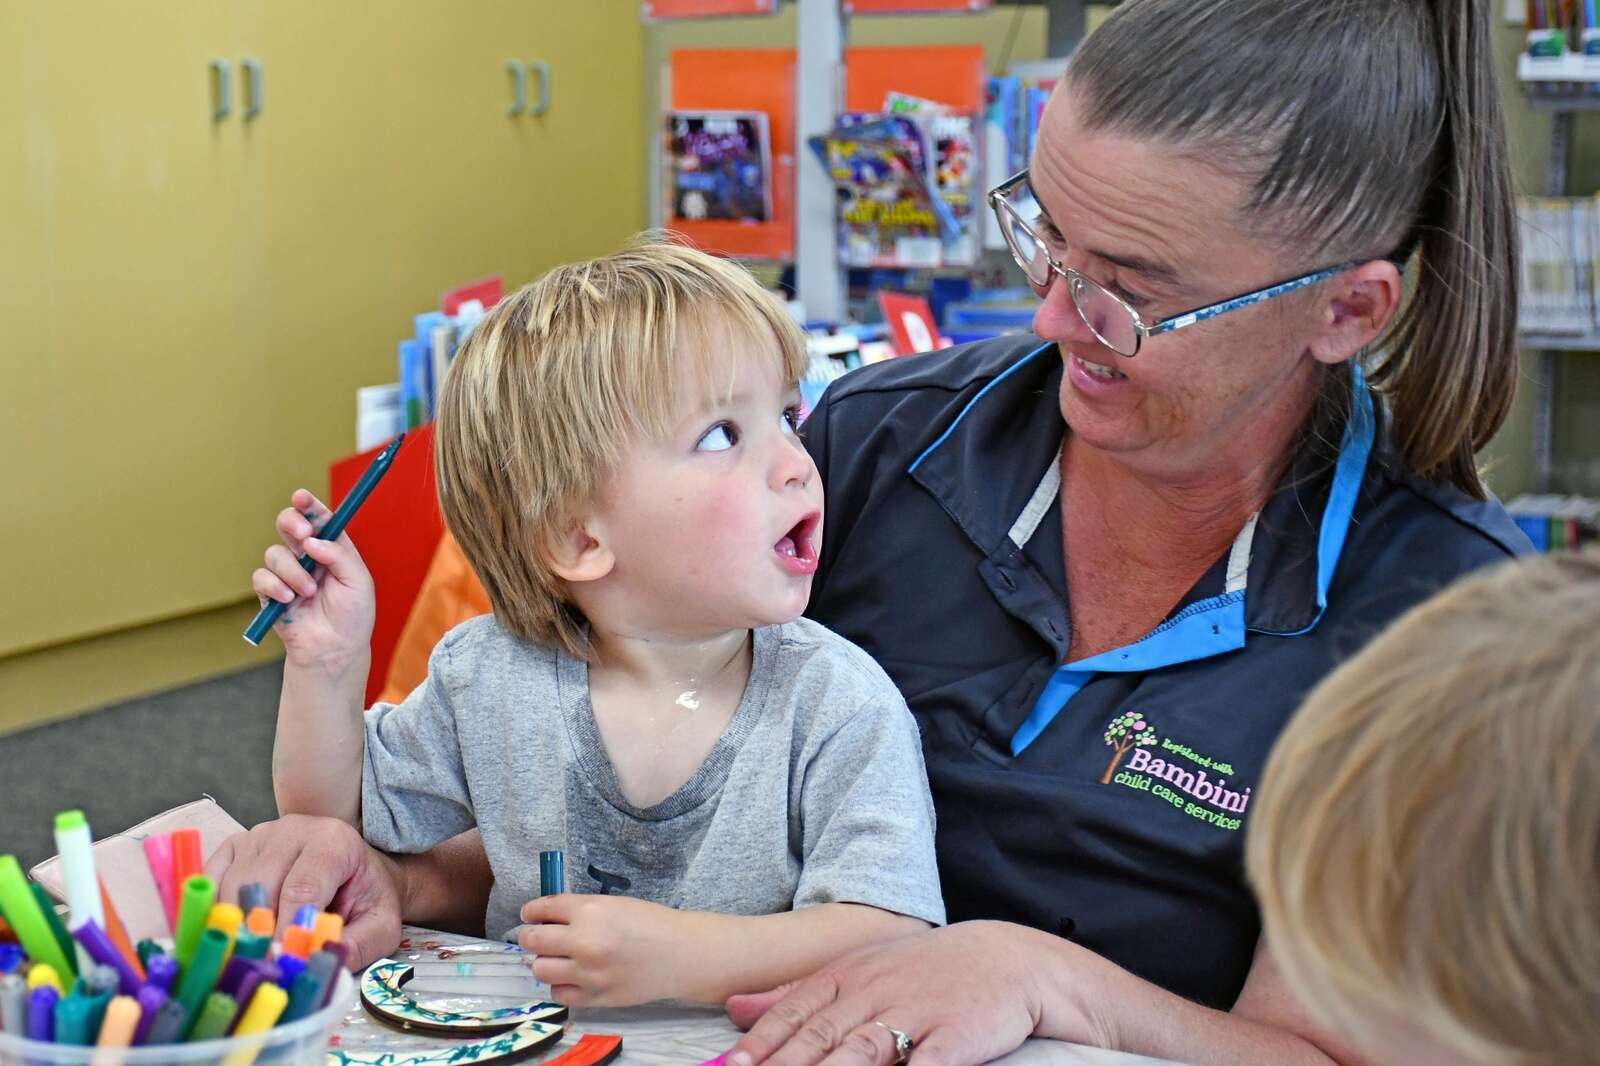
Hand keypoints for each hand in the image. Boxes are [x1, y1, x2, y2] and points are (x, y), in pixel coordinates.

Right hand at [203, 815, 403, 968]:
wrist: (359, 873)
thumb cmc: (366, 899)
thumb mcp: (379, 926)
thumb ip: (354, 946)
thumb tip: (314, 965)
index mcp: (334, 841)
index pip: (302, 887)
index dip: (288, 929)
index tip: (282, 962)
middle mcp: (293, 829)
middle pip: (260, 884)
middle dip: (259, 930)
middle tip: (262, 965)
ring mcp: (259, 834)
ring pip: (232, 885)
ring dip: (235, 925)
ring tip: (248, 955)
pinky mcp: (234, 846)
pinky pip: (210, 880)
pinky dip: (212, 910)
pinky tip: (225, 935)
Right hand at [249, 488, 373, 673]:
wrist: (335, 649)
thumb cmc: (353, 615)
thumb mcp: (358, 581)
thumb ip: (339, 556)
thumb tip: (312, 540)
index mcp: (332, 549)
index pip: (319, 519)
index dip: (309, 505)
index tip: (301, 497)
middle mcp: (308, 556)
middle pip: (289, 524)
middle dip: (292, 523)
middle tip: (303, 536)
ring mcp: (288, 574)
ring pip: (275, 554)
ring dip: (292, 572)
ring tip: (308, 593)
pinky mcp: (271, 593)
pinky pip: (261, 577)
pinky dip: (275, 586)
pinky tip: (289, 600)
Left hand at [518, 894, 690, 1006]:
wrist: (680, 953)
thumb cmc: (650, 922)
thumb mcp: (613, 904)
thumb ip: (580, 910)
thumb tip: (546, 918)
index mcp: (589, 911)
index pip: (541, 909)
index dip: (530, 912)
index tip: (529, 916)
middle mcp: (583, 941)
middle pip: (532, 941)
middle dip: (529, 937)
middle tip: (535, 937)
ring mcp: (588, 973)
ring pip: (540, 970)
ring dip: (544, 962)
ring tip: (556, 959)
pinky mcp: (595, 997)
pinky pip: (559, 994)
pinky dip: (561, 985)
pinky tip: (572, 977)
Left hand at [723, 922, 1075, 1065]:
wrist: (1006, 960)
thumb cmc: (924, 972)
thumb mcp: (858, 970)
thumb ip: (796, 992)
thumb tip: (735, 1007)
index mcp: (848, 977)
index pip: (795, 1012)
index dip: (762, 1043)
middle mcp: (875, 993)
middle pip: (821, 1037)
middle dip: (782, 1065)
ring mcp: (915, 1015)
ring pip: (862, 1051)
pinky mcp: (953, 1038)